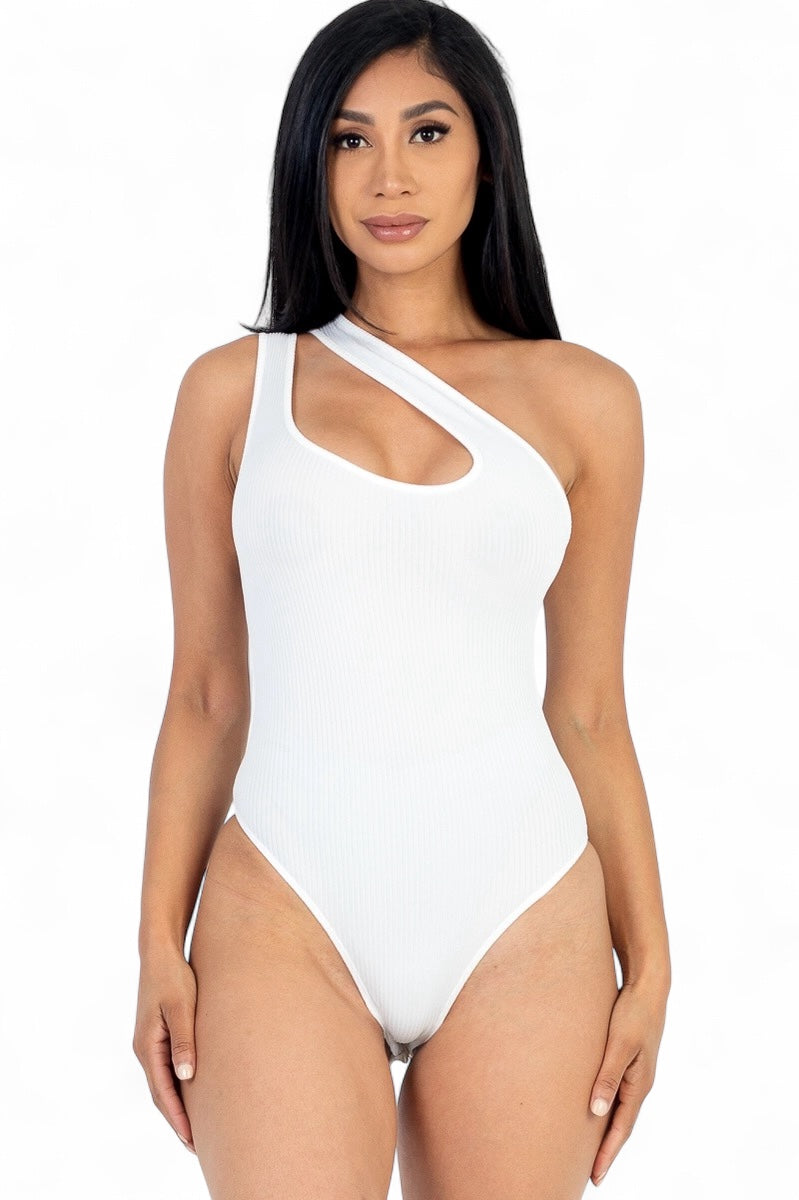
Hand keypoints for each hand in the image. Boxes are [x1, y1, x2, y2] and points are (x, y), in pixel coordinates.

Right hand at [132, 948, 198, 1153]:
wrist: (159, 953)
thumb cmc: (174, 977)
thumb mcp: (181, 1007)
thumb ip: (183, 1041)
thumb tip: (186, 1077)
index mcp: (147, 1046)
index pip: (162, 1093)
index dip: (178, 1118)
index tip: (193, 1140)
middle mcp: (144, 1049)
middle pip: (160, 1095)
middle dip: (177, 1121)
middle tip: (197, 1147)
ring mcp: (148, 1044)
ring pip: (162, 1084)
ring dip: (176, 1108)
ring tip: (195, 1130)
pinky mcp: (156, 1036)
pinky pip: (165, 1070)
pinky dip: (176, 1088)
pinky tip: (191, 1095)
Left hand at [588, 976, 668, 1185]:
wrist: (648, 985)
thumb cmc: (633, 1012)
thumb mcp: (620, 1044)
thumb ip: (607, 1076)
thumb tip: (595, 1112)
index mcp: (638, 1084)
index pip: (621, 1129)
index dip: (607, 1154)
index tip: (595, 1177)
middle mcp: (638, 1083)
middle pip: (620, 1125)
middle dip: (606, 1150)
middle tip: (591, 1175)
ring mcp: (634, 1072)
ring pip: (618, 1109)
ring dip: (605, 1130)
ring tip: (590, 1149)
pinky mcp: (627, 1059)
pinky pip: (615, 1091)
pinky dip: (605, 1107)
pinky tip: (594, 1109)